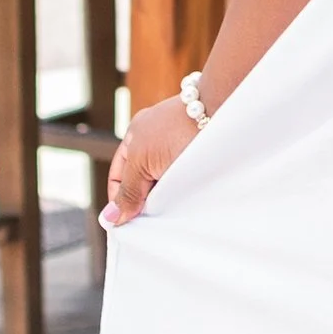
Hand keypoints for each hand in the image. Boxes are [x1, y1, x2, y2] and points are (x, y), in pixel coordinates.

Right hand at [103, 90, 200, 230]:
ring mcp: (178, 141)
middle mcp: (155, 136)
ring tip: (171, 212)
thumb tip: (109, 218)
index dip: (120, 200)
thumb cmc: (179, 132)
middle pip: (141, 178)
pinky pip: (182, 174)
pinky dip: (181, 187)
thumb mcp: (144, 164)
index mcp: (135, 135)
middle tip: (151, 222)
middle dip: (144, 199)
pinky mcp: (200, 148)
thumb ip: (128, 191)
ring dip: (165, 195)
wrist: (223, 110)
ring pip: (163, 178)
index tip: (128, 223)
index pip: (118, 176)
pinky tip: (187, 199)